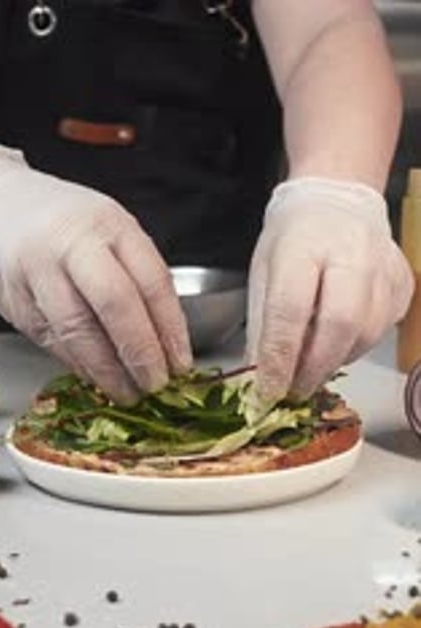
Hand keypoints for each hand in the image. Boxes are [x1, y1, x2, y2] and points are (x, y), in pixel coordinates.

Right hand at [0, 144, 191, 403]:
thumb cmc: (53, 221)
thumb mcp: (102, 230)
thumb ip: (131, 274)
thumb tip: (164, 341)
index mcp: (110, 223)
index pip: (152, 281)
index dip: (171, 329)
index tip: (182, 364)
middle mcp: (75, 242)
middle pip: (118, 305)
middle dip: (141, 353)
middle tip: (156, 385)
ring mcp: (39, 268)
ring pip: (80, 329)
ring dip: (108, 370)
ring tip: (127, 392)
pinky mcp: (12, 295)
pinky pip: (51, 339)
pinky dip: (77, 365)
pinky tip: (95, 378)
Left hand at [246, 178, 413, 399]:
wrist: (337, 202)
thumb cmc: (294, 240)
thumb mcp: (263, 274)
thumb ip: (262, 328)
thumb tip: (259, 380)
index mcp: (304, 244)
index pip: (291, 309)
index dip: (280, 357)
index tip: (268, 390)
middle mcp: (352, 252)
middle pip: (340, 325)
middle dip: (313, 368)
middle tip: (293, 390)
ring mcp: (384, 267)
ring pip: (365, 334)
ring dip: (334, 360)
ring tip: (311, 364)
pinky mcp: (402, 283)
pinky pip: (382, 329)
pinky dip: (355, 345)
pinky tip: (337, 338)